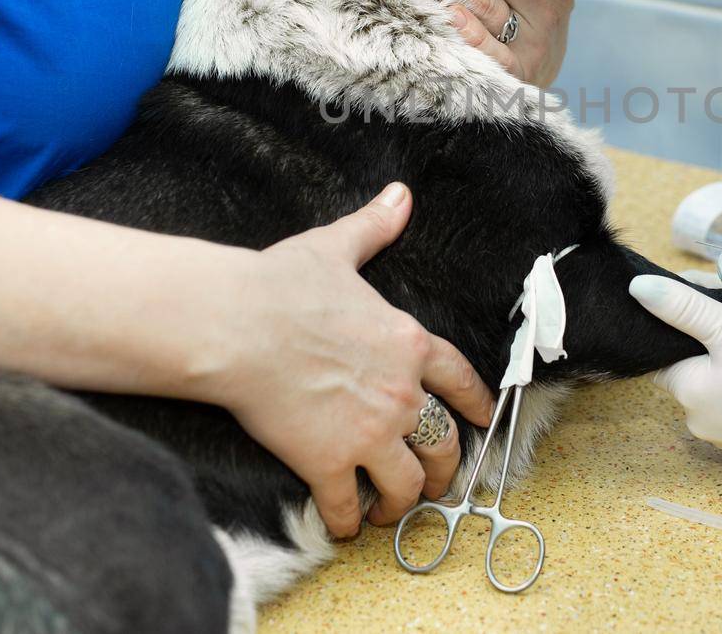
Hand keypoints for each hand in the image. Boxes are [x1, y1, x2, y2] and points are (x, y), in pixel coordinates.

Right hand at [209, 183, 494, 537]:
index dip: (477, 405)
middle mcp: (401, 394)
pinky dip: (348, 522)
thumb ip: (374, 226)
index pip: (460, 380)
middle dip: (444, 468)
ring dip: (404, 502)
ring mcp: (368, 433)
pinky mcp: (329, 462)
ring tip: (390, 511)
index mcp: (409, 343)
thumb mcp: (337, 247)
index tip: (484, 422)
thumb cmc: (282, 284)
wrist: (238, 324)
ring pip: (408, 484)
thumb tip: (399, 195)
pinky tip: (344, 526)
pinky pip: (348, 507)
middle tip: (435, 482)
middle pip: (443, 443)